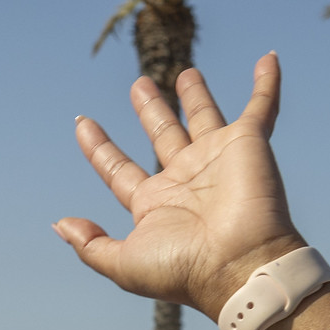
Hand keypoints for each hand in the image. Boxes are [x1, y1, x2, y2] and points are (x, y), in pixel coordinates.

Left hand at [54, 56, 305, 321]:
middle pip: (162, 134)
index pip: (119, 170)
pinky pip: (260, 106)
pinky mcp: (249, 144)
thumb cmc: (184, 269)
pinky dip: (265, 84)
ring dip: (195, 95)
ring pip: (203, 117)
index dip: (99, 148)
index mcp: (155, 204)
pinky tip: (268, 60)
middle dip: (150, 110)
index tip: (82, 123)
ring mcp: (216, 159)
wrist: (241, 266)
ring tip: (186, 72)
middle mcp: (185, 179)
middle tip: (139, 85)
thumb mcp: (124, 264)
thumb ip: (91, 245)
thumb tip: (61, 224)